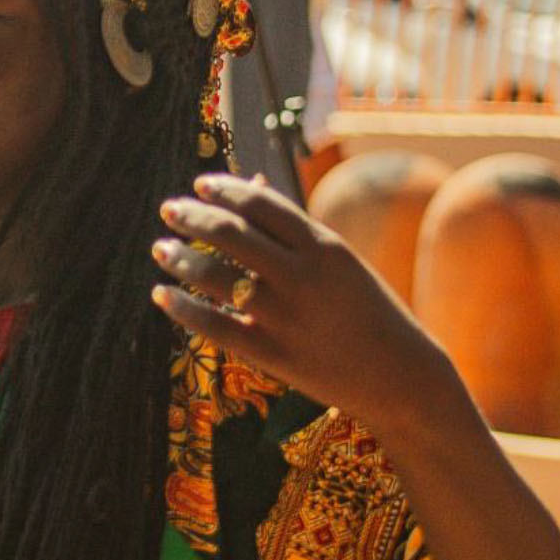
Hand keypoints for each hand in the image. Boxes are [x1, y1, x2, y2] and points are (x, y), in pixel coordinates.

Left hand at [151, 173, 459, 433]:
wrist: (398, 375)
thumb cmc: (365, 309)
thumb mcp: (338, 261)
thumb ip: (293, 227)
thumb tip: (248, 184)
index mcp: (324, 246)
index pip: (261, 205)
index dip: (224, 190)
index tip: (199, 185)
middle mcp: (302, 276)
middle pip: (231, 234)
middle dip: (193, 217)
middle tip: (169, 209)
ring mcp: (284, 316)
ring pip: (214, 277)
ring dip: (179, 258)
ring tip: (161, 248)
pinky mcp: (270, 353)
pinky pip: (212, 325)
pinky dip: (181, 307)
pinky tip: (161, 294)